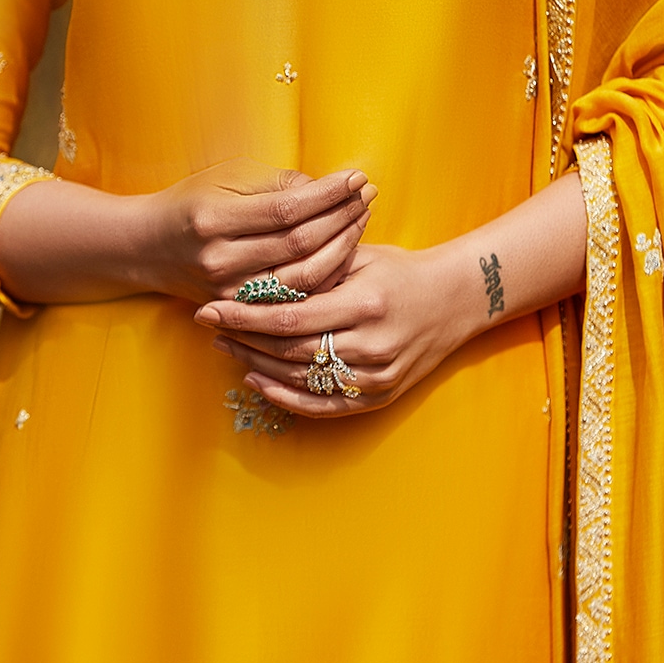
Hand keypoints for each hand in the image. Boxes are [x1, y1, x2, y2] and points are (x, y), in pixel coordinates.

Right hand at [138, 158, 375, 304]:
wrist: (147, 247)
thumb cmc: (191, 203)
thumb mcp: (225, 179)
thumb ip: (276, 184)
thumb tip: (326, 189)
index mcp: (213, 220)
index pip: (286, 209)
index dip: (327, 194)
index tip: (356, 177)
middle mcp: (221, 260)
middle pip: (300, 244)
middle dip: (342, 216)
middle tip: (367, 194)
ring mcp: (231, 293)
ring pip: (304, 277)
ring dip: (342, 246)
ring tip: (362, 217)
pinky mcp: (240, 312)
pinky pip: (297, 298)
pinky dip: (326, 276)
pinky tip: (345, 251)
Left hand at [195, 239, 476, 417]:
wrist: (455, 300)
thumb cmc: (401, 270)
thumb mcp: (360, 256)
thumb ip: (314, 269)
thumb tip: (256, 278)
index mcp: (364, 303)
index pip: (289, 318)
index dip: (245, 316)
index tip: (211, 307)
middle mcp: (370, 344)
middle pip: (289, 351)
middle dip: (242, 338)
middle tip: (208, 325)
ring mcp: (376, 376)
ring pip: (301, 380)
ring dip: (256, 365)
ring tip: (226, 346)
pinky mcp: (379, 396)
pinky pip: (323, 406)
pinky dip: (286, 397)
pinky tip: (257, 379)